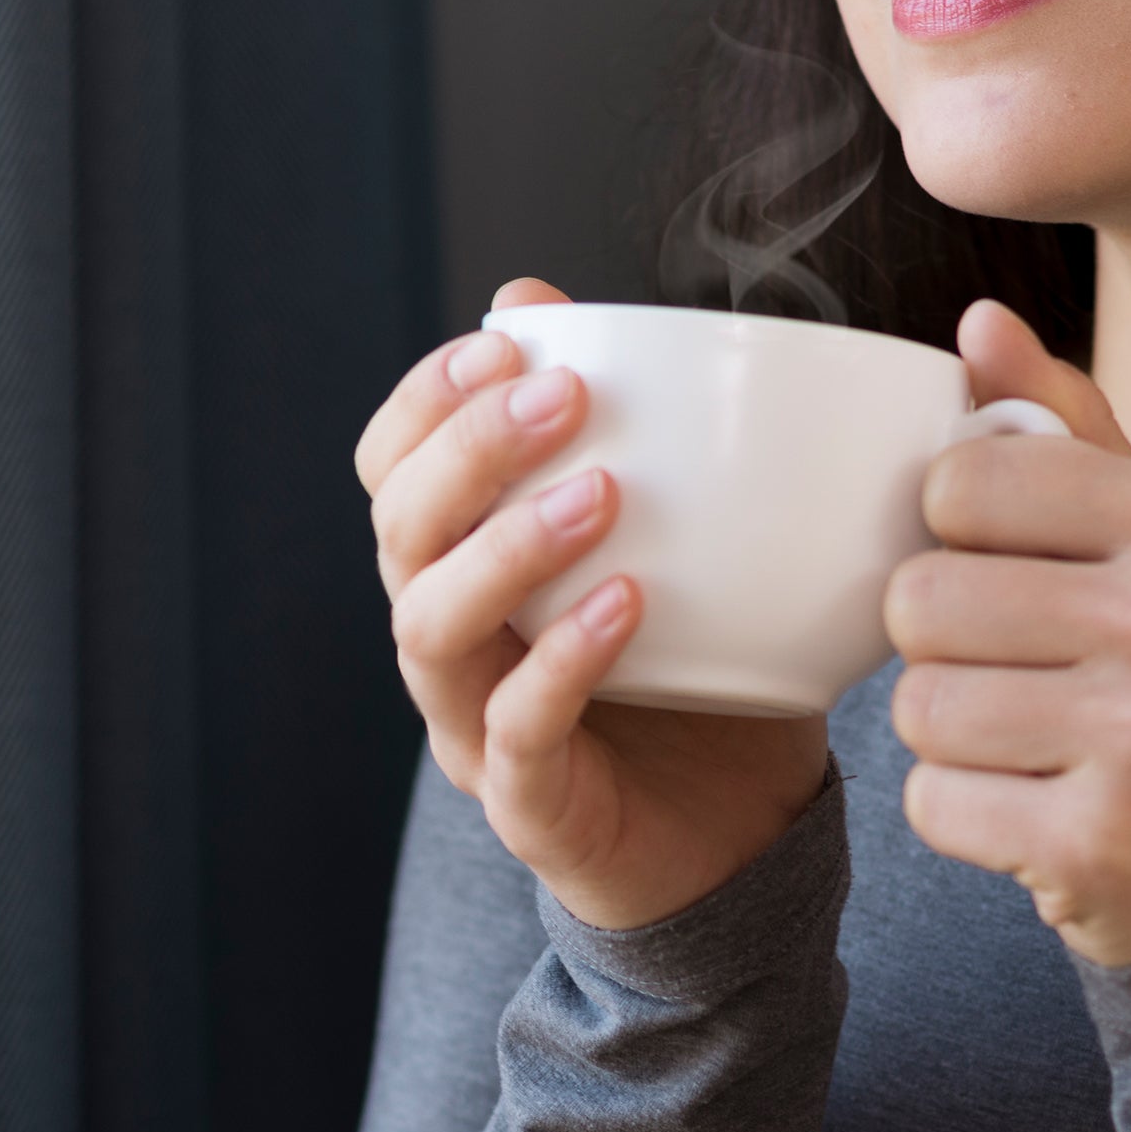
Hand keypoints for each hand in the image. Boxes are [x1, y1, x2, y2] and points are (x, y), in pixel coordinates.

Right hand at [357, 278, 829, 932]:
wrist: (739, 837)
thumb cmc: (696, 664)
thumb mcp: (673, 532)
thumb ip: (615, 422)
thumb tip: (538, 295)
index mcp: (461, 562)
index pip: (391, 470)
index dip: (425, 402)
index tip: (503, 342)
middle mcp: (448, 640)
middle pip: (400, 534)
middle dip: (469, 451)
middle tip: (563, 396)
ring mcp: (475, 727)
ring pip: (431, 628)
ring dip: (506, 547)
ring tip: (601, 493)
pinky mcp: (530, 805)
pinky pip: (517, 732)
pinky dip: (562, 661)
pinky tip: (626, 604)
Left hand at [885, 299, 1130, 967]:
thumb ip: (1066, 422)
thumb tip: (979, 321)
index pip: (961, 480)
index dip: (956, 533)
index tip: (1015, 571)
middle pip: (920, 599)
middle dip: (944, 645)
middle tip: (1023, 673)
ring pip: (917, 706)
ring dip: (952, 732)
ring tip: (1034, 739)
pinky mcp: (1101, 844)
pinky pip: (934, 804)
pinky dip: (964, 814)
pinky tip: (1037, 808)